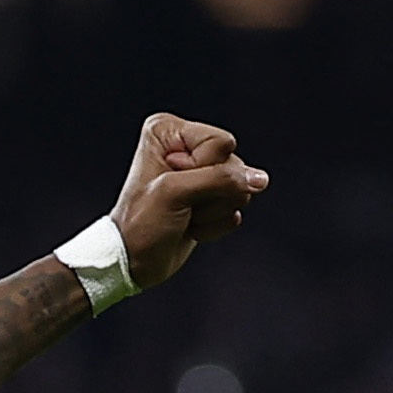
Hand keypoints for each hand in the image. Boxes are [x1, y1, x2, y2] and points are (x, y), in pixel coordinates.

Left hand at [109, 113, 267, 288]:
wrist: (133, 260)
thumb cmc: (141, 224)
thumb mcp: (175, 193)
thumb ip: (221, 179)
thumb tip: (259, 179)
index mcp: (168, 131)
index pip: (221, 142)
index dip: (204, 169)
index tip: (172, 183)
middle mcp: (186, 146)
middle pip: (234, 165)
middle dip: (210, 194)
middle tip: (179, 204)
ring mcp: (201, 173)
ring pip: (240, 187)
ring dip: (212, 211)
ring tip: (183, 215)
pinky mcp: (211, 196)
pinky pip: (235, 207)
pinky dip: (214, 223)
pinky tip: (191, 225)